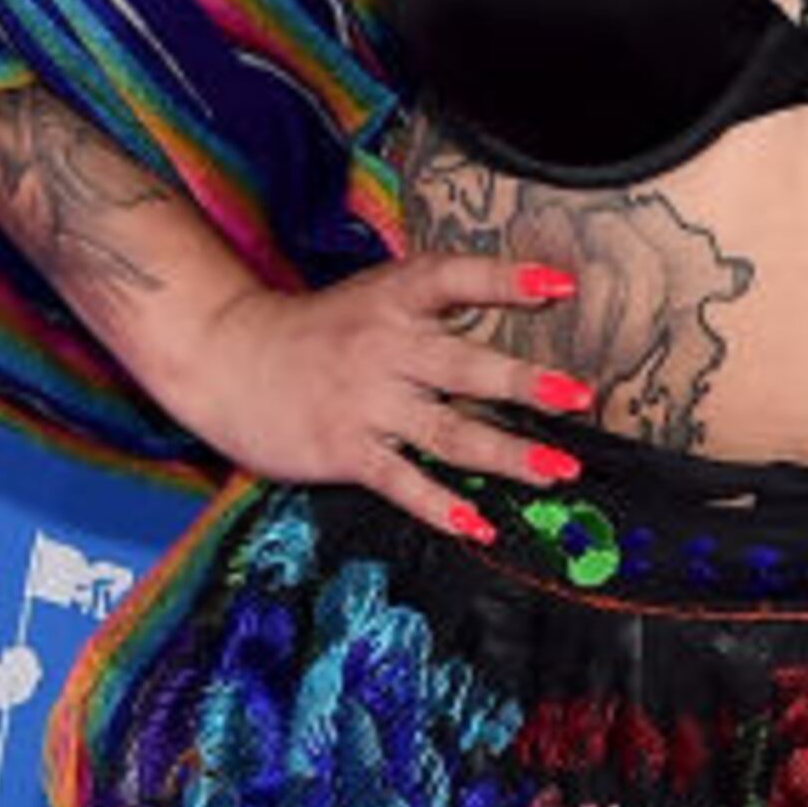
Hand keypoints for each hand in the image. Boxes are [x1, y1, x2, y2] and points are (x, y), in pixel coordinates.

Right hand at [161, 252, 590, 540]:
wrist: (228, 359)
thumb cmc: (318, 331)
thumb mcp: (375, 297)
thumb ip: (438, 302)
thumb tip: (524, 295)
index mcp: (394, 299)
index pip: (455, 281)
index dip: (507, 282)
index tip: (562, 288)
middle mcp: (384, 347)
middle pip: (464, 367)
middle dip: (525, 384)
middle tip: (579, 396)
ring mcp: (366, 402)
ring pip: (447, 432)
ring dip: (507, 455)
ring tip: (558, 472)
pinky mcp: (346, 449)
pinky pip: (402, 482)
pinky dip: (441, 506)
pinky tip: (479, 526)